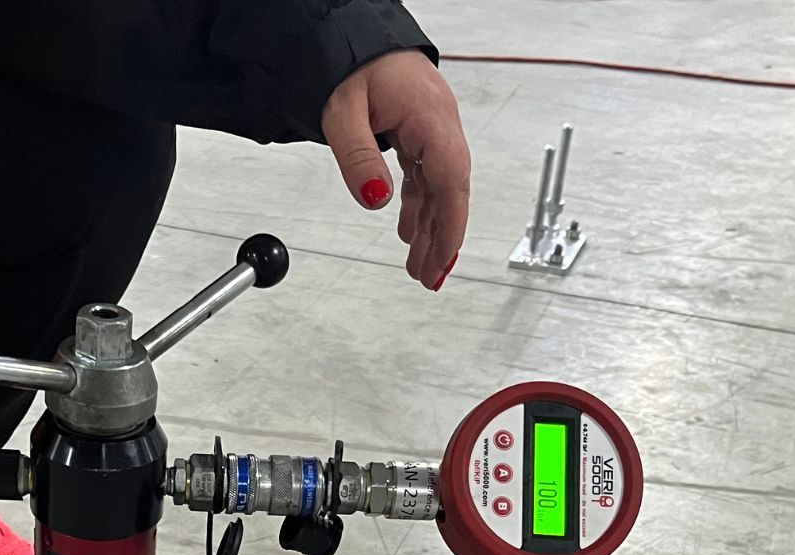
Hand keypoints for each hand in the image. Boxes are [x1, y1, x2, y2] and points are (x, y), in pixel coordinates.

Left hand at [323, 50, 472, 289]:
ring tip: (419, 266)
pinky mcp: (418, 134)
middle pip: (450, 191)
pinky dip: (419, 207)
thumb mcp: (342, 111)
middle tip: (429, 277)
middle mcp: (439, 125)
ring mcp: (431, 130)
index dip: (452, 224)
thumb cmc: (350, 64)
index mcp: (430, 116)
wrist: (350, 38)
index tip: (444, 258)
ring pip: (438, 188)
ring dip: (430, 228)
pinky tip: (409, 233)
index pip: (452, 179)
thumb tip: (376, 199)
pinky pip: (425, 177)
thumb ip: (358, 157)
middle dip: (443, 238)